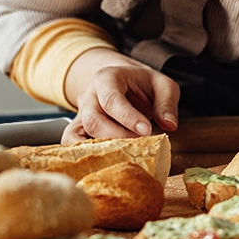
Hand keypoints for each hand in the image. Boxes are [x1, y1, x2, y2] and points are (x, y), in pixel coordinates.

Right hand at [61, 49, 181, 143]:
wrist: (123, 83)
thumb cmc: (142, 84)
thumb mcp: (162, 85)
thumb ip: (167, 103)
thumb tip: (169, 125)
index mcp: (107, 78)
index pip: (112, 99)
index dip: (128, 118)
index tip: (147, 131)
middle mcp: (89, 95)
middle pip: (94, 120)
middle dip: (118, 136)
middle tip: (140, 144)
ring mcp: (81, 113)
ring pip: (79, 134)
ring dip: (102, 148)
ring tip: (125, 153)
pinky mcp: (78, 128)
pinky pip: (70, 142)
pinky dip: (82, 153)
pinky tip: (104, 160)